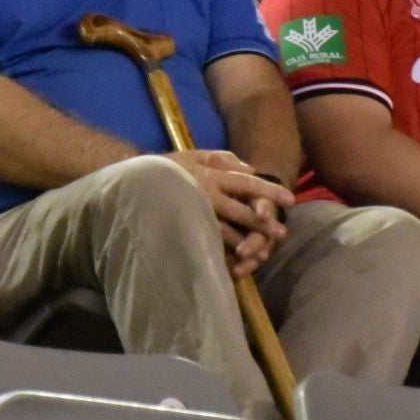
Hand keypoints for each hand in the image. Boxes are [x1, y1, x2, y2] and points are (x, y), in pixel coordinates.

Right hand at [164, 148, 294, 277]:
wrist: (129, 185)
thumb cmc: (164, 168)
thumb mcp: (193, 155)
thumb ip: (221, 158)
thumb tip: (249, 169)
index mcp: (211, 176)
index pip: (247, 184)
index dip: (269, 192)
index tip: (290, 200)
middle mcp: (207, 197)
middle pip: (242, 211)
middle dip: (263, 223)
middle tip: (282, 232)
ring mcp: (195, 217)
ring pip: (227, 233)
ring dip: (247, 243)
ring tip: (263, 253)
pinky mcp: (184, 233)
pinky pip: (208, 246)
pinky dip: (223, 255)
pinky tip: (235, 263)